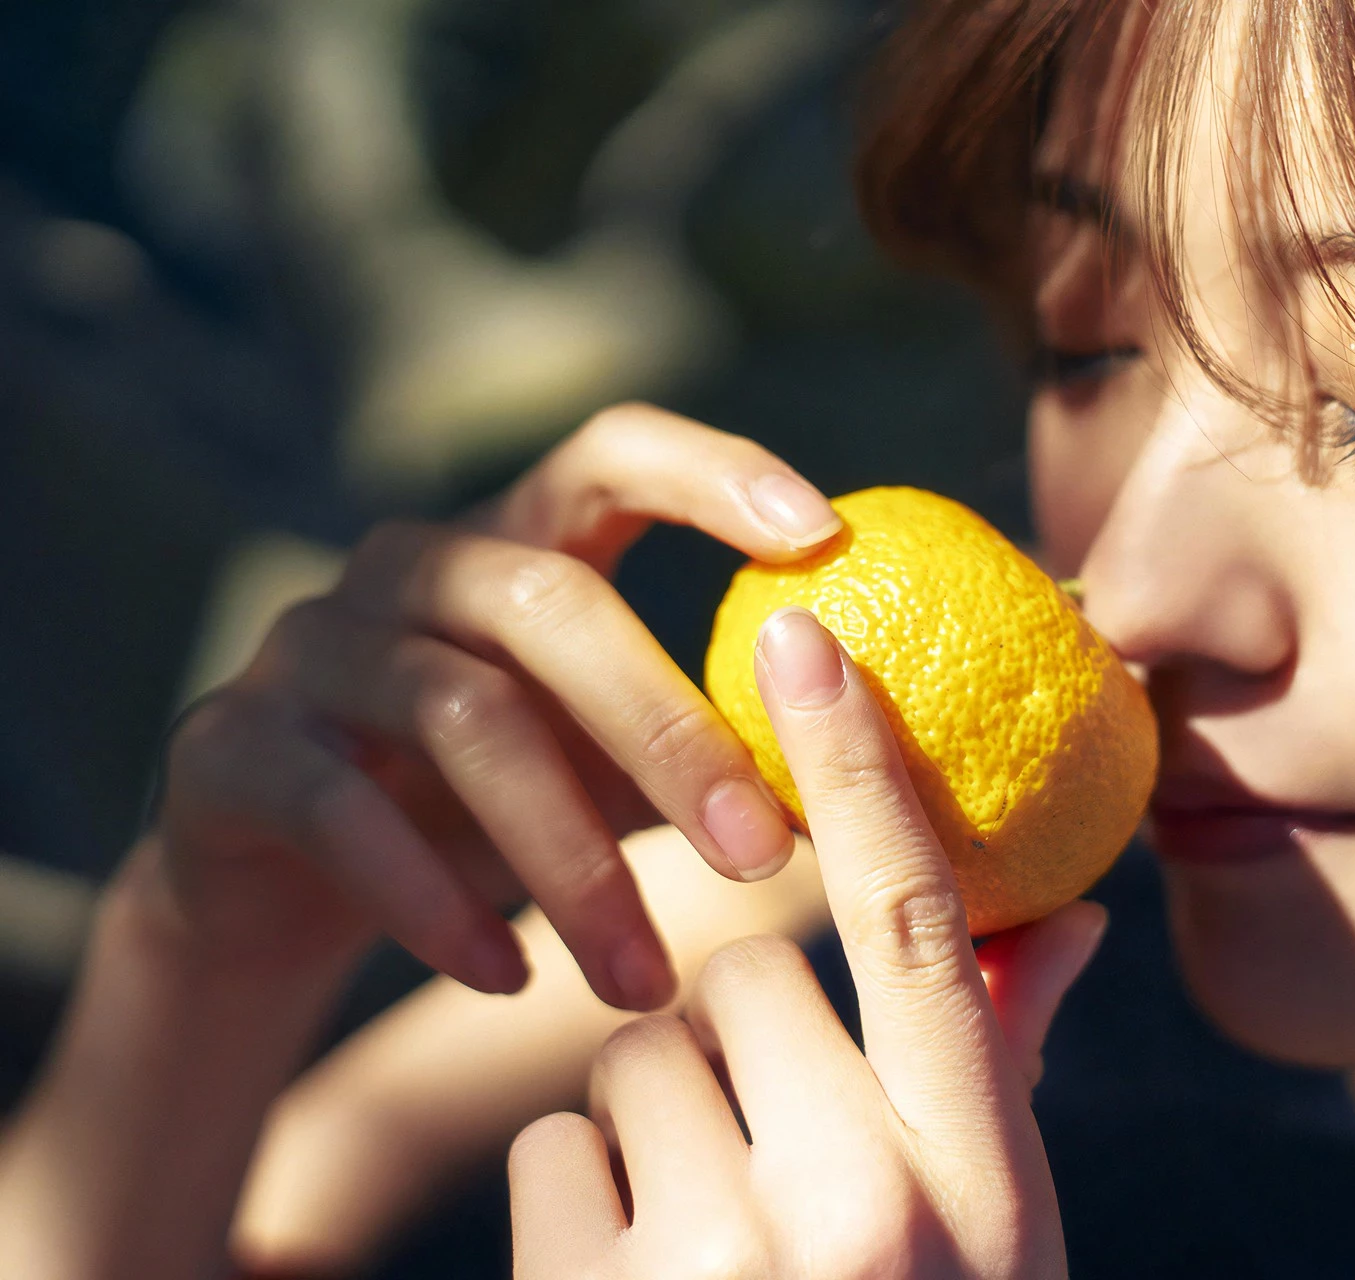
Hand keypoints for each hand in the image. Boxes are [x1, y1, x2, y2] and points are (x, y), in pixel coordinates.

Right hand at [153, 405, 843, 1006]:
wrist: (280, 891)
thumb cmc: (490, 812)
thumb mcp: (607, 771)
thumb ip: (718, 747)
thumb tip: (889, 770)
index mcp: (514, 543)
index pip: (609, 454)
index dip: (713, 470)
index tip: (824, 532)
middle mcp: (408, 567)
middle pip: (549, 600)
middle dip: (668, 729)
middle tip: (763, 854)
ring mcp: (309, 647)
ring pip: (460, 715)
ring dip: (571, 859)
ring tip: (644, 981)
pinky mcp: (231, 747)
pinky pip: (343, 812)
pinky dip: (437, 903)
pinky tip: (509, 976)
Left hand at [508, 609, 1107, 1278]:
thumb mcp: (994, 1236)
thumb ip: (1001, 1065)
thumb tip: (1070, 912)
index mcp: (976, 1177)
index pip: (917, 926)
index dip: (860, 766)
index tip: (802, 634)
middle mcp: (862, 1208)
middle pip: (742, 980)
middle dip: (739, 1038)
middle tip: (763, 1143)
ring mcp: (720, 1263)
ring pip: (633, 1055)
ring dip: (653, 1121)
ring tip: (701, 1238)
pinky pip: (546, 1148)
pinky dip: (574, 1200)